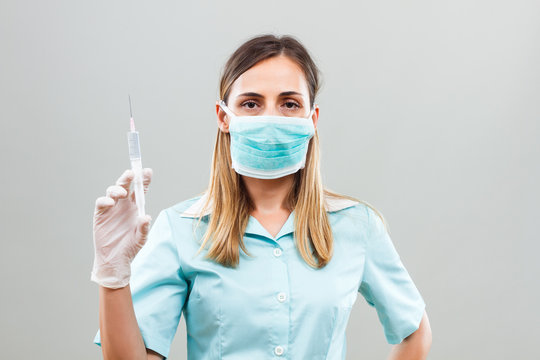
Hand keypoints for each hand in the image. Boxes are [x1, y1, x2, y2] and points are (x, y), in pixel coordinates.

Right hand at [91, 168, 152, 288]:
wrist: (115, 259)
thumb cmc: (130, 247)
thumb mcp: (141, 238)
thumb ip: (144, 228)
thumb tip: (146, 217)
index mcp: (135, 207)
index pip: (140, 190)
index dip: (143, 180)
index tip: (147, 171)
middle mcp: (123, 205)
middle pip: (125, 186)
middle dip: (128, 178)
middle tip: (132, 173)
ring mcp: (112, 209)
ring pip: (112, 191)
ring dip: (117, 188)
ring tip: (122, 193)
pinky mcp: (100, 215)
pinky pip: (101, 203)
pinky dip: (105, 201)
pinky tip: (110, 203)